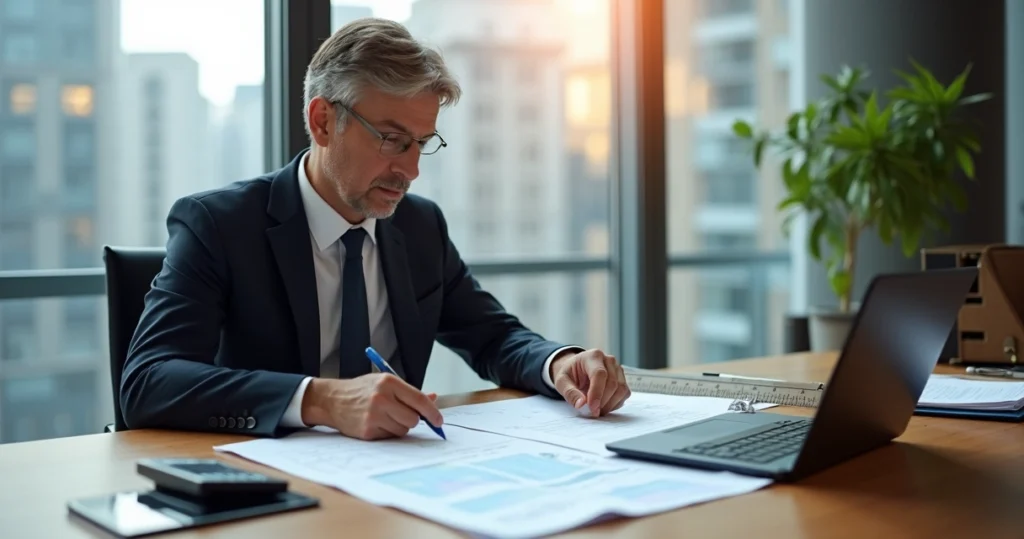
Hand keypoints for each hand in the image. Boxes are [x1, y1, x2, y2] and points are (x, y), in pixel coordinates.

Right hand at [300, 374, 442, 439]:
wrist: (333, 400)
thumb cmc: (361, 390)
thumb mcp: (384, 382)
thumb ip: (409, 392)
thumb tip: (433, 398)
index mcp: (388, 382)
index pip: (419, 400)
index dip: (433, 412)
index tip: (439, 421)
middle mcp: (381, 398)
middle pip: (413, 419)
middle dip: (412, 420)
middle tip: (402, 414)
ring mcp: (373, 416)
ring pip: (403, 430)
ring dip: (399, 426)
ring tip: (385, 416)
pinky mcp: (367, 431)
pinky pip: (390, 437)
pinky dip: (387, 432)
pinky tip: (376, 423)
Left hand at [550, 349, 630, 416]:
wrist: (577, 370)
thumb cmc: (570, 374)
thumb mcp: (561, 381)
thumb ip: (569, 392)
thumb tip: (581, 404)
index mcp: (593, 356)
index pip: (600, 374)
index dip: (597, 393)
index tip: (592, 408)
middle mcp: (609, 360)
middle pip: (612, 383)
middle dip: (603, 402)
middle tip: (592, 412)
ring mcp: (618, 369)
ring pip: (621, 389)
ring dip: (610, 404)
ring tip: (597, 410)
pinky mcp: (622, 379)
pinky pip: (624, 394)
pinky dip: (615, 404)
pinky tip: (604, 406)